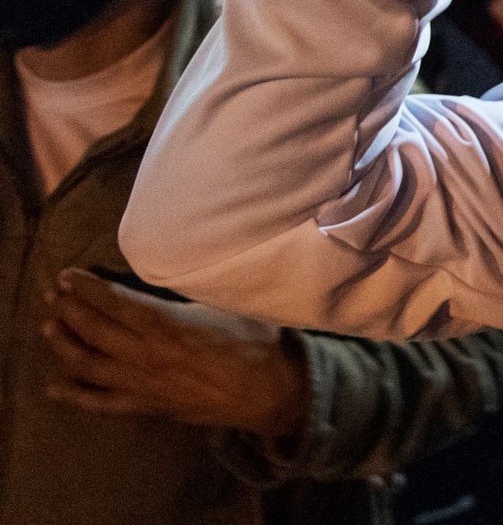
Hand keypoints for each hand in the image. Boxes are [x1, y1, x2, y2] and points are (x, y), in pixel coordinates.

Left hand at [42, 268, 308, 436]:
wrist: (272, 390)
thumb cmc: (256, 341)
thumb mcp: (224, 304)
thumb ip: (186, 296)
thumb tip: (163, 277)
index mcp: (167, 324)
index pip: (113, 302)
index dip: (86, 288)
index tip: (68, 275)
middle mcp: (146, 355)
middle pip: (94, 330)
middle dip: (70, 309)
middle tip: (55, 295)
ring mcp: (142, 384)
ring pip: (88, 364)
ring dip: (64, 344)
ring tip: (51, 327)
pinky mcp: (147, 406)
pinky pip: (100, 403)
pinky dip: (74, 394)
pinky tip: (56, 386)